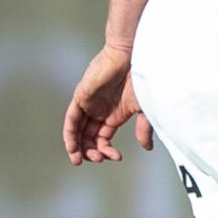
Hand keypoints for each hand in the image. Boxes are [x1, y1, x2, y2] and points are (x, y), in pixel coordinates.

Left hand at [63, 43, 154, 163]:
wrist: (132, 58)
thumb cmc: (141, 80)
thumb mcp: (144, 110)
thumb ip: (143, 130)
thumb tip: (147, 148)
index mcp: (113, 115)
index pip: (103, 139)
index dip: (106, 151)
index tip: (117, 157)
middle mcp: (99, 112)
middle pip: (88, 138)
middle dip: (91, 152)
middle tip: (97, 159)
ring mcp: (88, 105)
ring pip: (77, 131)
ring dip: (77, 147)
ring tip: (79, 159)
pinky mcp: (80, 97)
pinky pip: (70, 119)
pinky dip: (69, 134)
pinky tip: (72, 146)